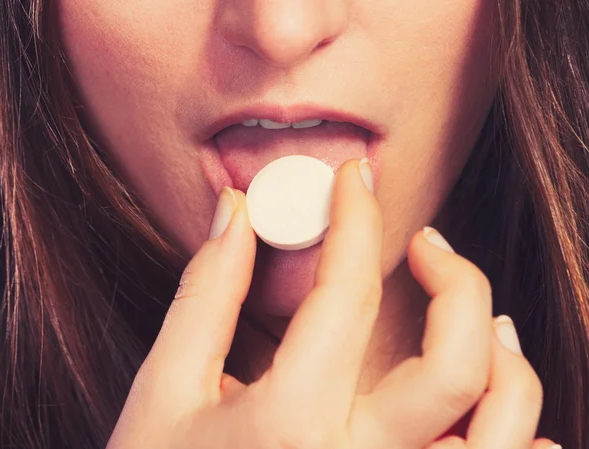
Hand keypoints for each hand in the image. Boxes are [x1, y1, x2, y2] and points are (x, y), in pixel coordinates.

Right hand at [106, 159, 557, 448]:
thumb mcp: (164, 389)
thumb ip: (206, 293)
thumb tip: (235, 212)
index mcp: (289, 424)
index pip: (347, 295)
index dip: (354, 219)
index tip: (353, 180)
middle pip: (455, 363)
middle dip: (455, 280)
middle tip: (426, 241)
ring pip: (500, 426)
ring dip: (502, 354)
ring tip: (481, 312)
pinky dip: (508, 429)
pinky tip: (485, 395)